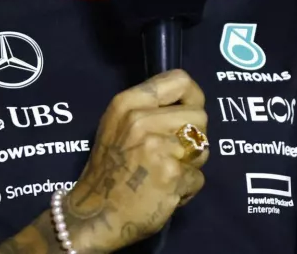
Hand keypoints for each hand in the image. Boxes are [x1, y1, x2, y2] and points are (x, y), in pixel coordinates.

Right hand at [64, 70, 208, 252]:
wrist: (94, 215)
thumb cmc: (109, 170)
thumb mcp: (117, 126)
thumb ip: (148, 109)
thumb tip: (189, 101)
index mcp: (127, 103)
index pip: (179, 80)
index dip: (193, 97)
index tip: (188, 114)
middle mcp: (141, 120)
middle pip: (200, 116)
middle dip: (194, 137)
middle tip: (172, 154)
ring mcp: (157, 147)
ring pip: (203, 147)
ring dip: (191, 165)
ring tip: (166, 173)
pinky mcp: (170, 174)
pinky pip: (198, 177)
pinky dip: (186, 189)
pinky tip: (165, 192)